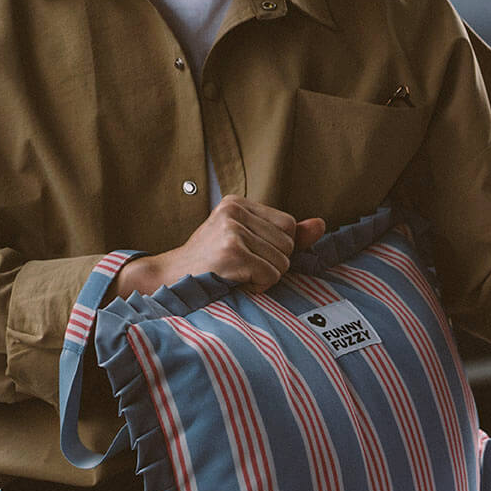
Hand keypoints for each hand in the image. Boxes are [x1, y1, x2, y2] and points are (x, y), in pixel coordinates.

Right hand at [112, 196, 325, 297]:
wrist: (169, 281)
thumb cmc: (211, 267)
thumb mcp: (249, 244)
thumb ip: (287, 235)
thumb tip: (321, 224)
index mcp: (238, 204)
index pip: (289, 226)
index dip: (277, 248)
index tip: (249, 255)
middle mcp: (234, 211)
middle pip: (289, 244)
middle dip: (272, 264)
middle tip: (241, 268)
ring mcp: (233, 230)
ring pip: (283, 262)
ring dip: (265, 277)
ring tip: (237, 275)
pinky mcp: (233, 252)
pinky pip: (271, 275)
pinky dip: (258, 287)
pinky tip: (235, 282)